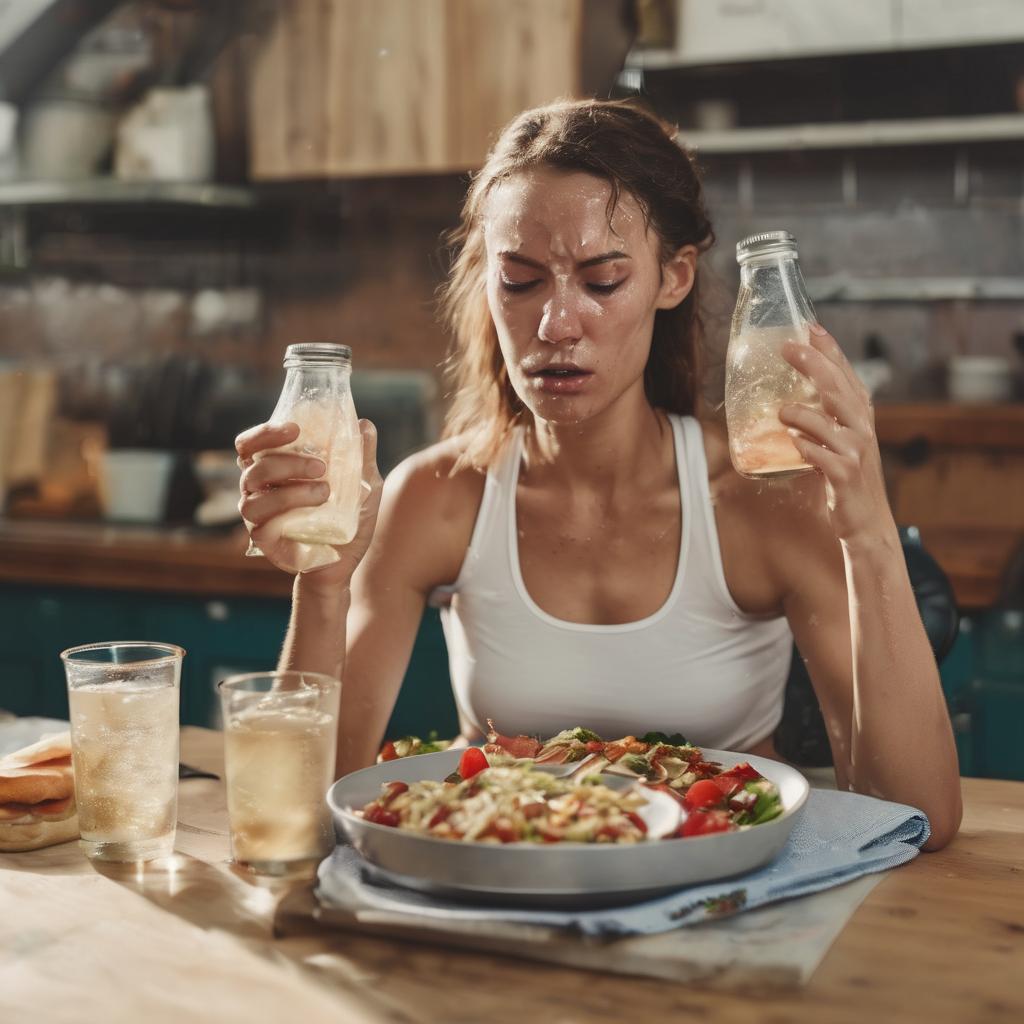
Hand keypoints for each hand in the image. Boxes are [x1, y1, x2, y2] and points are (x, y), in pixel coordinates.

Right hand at [235, 419, 383, 583]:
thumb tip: (365, 424)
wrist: (346, 562)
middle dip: (288, 462)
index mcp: (275, 471)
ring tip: (325, 492)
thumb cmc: (349, 518)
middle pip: (254, 467)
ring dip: (290, 492)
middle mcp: (259, 491)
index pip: (250, 445)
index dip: (265, 433)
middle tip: (322, 467)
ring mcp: (258, 517)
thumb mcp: (364, 486)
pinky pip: (262, 526)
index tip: (295, 428)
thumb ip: (361, 456)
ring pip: (254, 498)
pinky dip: (285, 517)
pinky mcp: (265, 542)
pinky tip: (313, 514)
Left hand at [778, 324, 895, 545]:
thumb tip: (791, 397)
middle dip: (813, 364)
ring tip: (782, 412)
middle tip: (788, 347)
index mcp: (860, 416)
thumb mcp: (839, 442)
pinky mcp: (844, 474)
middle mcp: (862, 428)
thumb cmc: (846, 477)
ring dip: (800, 413)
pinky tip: (794, 445)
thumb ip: (823, 418)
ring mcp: (855, 450)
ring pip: (826, 420)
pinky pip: (819, 454)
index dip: (830, 350)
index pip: (846, 374)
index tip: (811, 327)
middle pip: (838, 388)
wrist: (866, 521)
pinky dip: (804, 447)